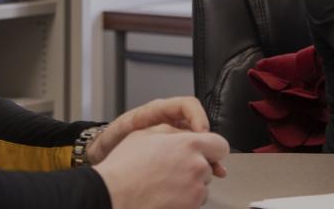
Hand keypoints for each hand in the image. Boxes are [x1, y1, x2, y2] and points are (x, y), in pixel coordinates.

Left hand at [88, 97, 223, 174]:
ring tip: (216, 169)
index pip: (187, 105)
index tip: (202, 133)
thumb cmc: (113, 140)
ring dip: (208, 156)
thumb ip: (149, 130)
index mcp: (158, 111)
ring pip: (198, 143)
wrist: (105, 155)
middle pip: (198, 125)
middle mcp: (169, 122)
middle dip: (209, 142)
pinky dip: (199, 165)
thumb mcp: (129, 131)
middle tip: (214, 157)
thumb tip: (171, 133)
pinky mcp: (174, 152)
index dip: (198, 117)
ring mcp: (173, 137)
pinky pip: (191, 155)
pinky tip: (203, 175)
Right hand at [93, 129, 229, 208]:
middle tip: (173, 170)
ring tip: (164, 184)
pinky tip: (164, 196)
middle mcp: (197, 168)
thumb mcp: (146, 133)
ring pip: (202, 188)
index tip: (203, 153)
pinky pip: (194, 203)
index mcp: (189, 145)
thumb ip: (173, 131)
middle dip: (197, 168)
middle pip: (209, 167)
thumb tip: (185, 133)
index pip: (220, 145)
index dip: (211, 149)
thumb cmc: (124, 167)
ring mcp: (195, 192)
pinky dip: (183, 201)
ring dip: (190, 186)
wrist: (112, 195)